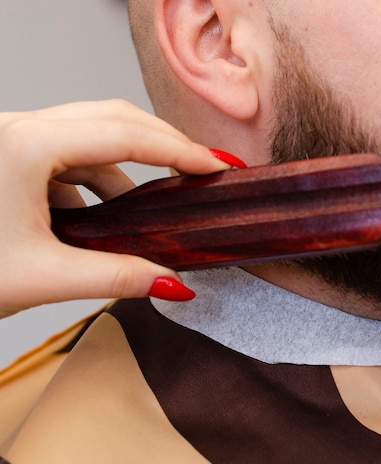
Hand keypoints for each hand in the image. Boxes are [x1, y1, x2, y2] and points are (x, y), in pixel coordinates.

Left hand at [0, 100, 228, 317]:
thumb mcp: (44, 277)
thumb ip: (118, 277)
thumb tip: (174, 285)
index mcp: (24, 147)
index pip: (124, 135)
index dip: (180, 150)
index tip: (217, 166)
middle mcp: (17, 130)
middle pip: (112, 119)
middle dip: (164, 145)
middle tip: (202, 170)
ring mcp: (12, 140)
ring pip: (91, 136)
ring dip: (129, 169)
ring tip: (154, 209)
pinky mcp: (11, 156)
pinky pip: (70, 157)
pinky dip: (99, 181)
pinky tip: (107, 216)